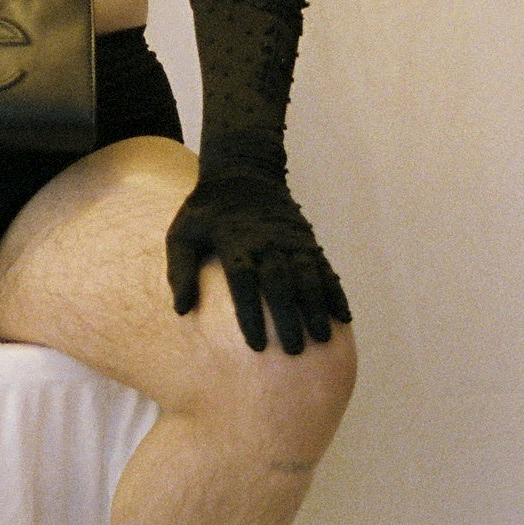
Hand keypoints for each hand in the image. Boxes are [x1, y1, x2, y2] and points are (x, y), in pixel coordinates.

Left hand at [166, 168, 349, 354]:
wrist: (242, 172)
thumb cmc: (205, 212)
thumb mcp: (181, 233)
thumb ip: (180, 270)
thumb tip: (181, 310)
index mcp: (233, 240)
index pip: (243, 280)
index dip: (250, 312)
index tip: (256, 345)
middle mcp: (265, 240)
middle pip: (279, 281)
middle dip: (288, 316)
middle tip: (294, 351)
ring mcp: (289, 239)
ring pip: (307, 275)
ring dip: (316, 307)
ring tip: (322, 338)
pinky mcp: (306, 239)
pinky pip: (324, 267)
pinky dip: (335, 291)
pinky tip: (343, 316)